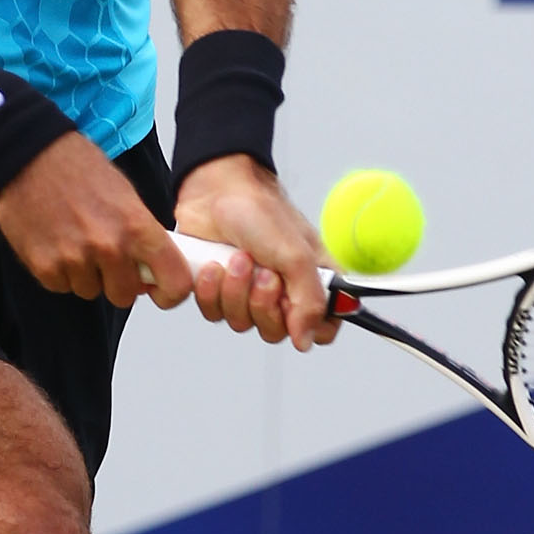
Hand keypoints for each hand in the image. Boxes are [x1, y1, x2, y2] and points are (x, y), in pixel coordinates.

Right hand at [0, 133, 192, 309]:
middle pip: (124, 295)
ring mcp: (75, 259)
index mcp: (136, 227)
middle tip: (105, 257)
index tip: (161, 290)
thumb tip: (151, 267)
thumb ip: (141, 235)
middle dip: (116, 281)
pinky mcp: (45, 267)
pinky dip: (58, 271)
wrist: (28, 154)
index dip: (169, 292)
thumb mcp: (125, 195)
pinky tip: (54, 242)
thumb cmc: (76, 167)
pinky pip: (61, 286)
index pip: (174, 282)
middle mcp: (109, 247)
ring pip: (90, 291)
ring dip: (84, 274)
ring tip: (73, 239)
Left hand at [173, 154, 338, 350]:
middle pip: (277, 332)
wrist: (214, 191)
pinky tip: (214, 266)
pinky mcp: (218, 291)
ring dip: (236, 292)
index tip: (295, 309)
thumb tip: (305, 342)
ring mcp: (248, 293)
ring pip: (243, 324)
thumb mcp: (296, 256)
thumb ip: (308, 301)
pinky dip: (211, 291)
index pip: (322, 328)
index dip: (310, 328)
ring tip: (237, 259)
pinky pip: (214, 313)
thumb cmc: (261, 213)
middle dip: (264, 304)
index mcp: (313, 282)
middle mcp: (282, 292)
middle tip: (262, 272)